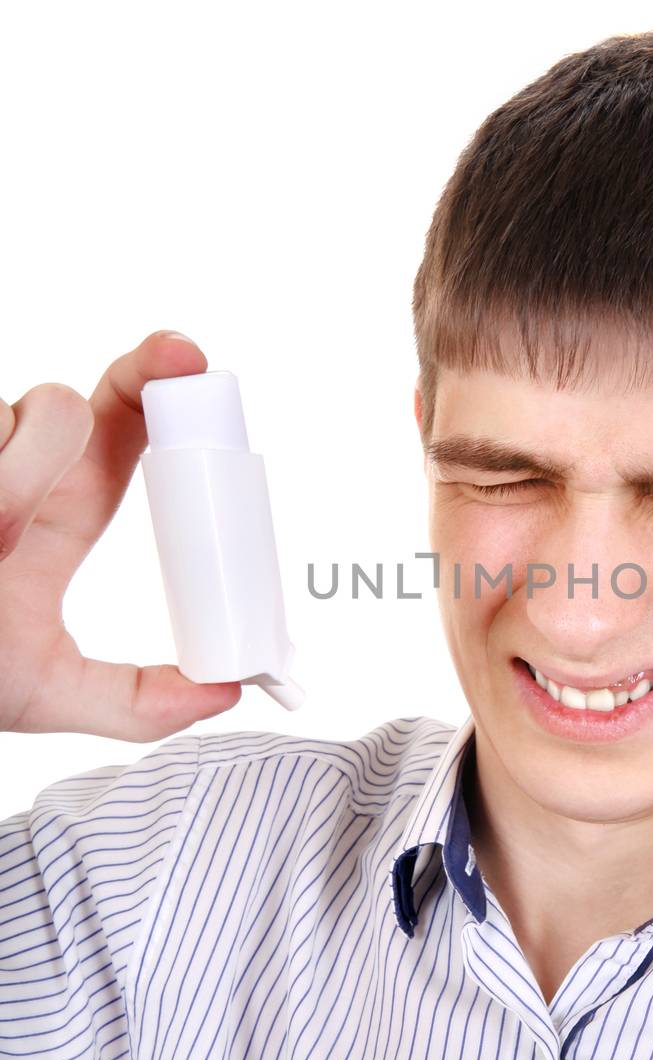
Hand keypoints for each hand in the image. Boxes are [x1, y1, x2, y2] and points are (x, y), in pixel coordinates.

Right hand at [0, 330, 242, 738]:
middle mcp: (7, 467)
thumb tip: (223, 692)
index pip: (115, 426)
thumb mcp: (40, 692)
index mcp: (55, 512)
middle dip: (48, 447)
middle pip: (58, 408)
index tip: (185, 359)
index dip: (150, 384)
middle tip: (13, 522)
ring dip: (2, 485)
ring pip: (4, 417)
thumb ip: (131, 700)